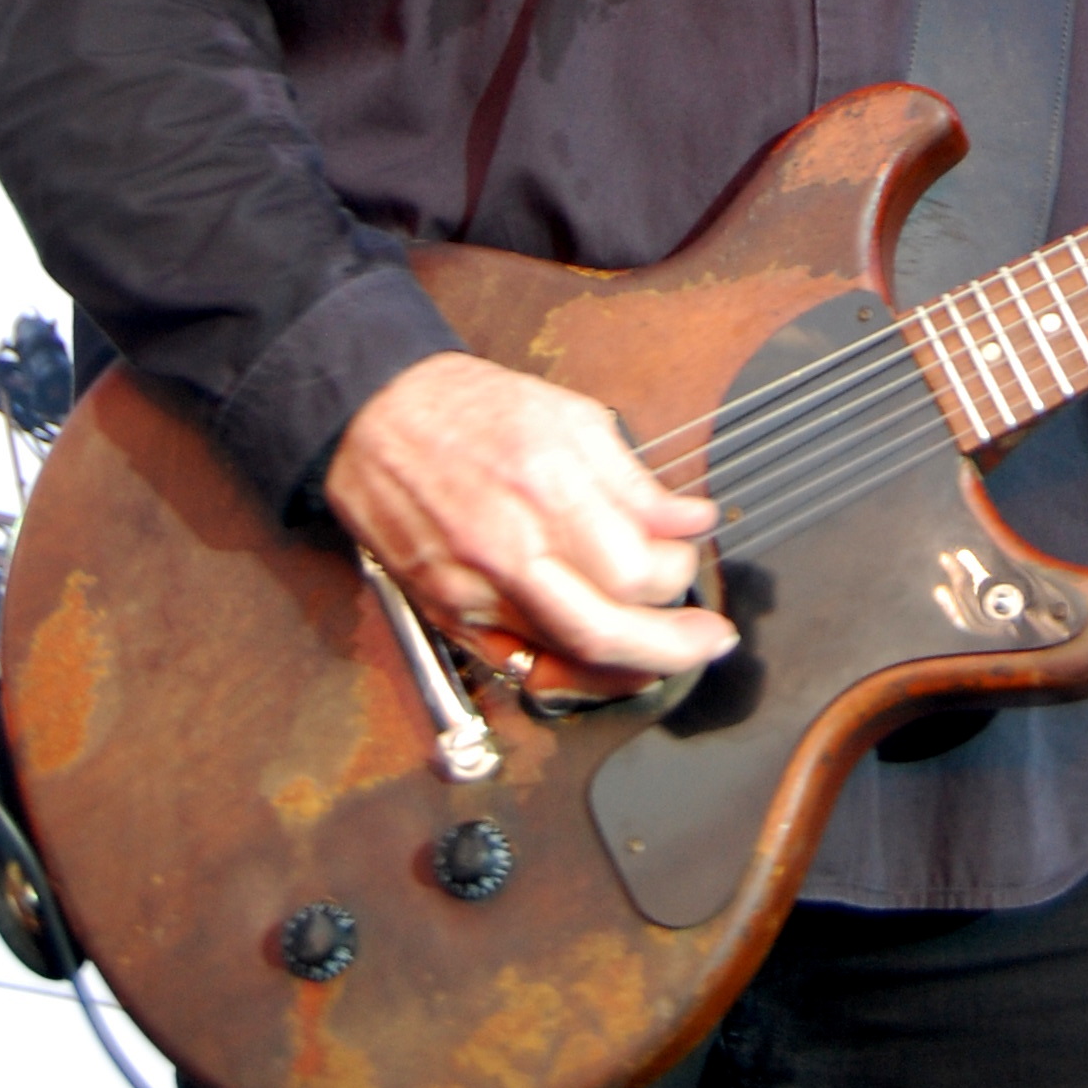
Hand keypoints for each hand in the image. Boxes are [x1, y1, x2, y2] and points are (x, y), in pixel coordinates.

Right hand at [325, 351, 735, 698]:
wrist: (377, 417)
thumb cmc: (468, 409)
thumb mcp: (568, 417)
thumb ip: (633, 481)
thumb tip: (690, 520)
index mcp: (546, 488)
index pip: (635, 566)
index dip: (678, 570)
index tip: (688, 555)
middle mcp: (509, 549)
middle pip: (607, 630)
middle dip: (675, 645)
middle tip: (710, 639)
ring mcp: (474, 591)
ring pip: (566, 662)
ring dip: (631, 667)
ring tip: (668, 656)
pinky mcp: (449, 616)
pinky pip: (517, 669)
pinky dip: (569, 678)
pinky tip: (604, 669)